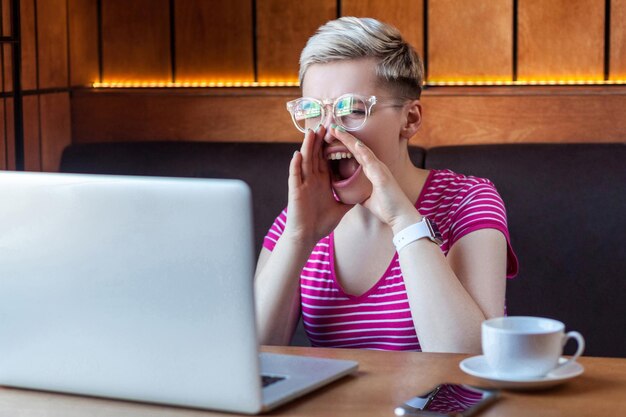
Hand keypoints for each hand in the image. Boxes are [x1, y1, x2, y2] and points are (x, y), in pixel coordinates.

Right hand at [283, 125, 352, 245]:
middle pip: (316, 155)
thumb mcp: (339, 209)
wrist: (307, 238)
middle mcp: (311, 180)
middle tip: (325, 122)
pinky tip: (297, 154)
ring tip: (311, 131)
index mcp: (322, 182)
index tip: (336, 132)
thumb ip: (347, 199)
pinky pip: (295, 176)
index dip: (330, 146)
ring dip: (307, 146)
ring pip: (305, 161)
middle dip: (320, 139)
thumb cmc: (319, 224)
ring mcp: (303, 184)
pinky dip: (295, 165)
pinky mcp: (295, 192)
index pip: (326, 159)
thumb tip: (359, 194)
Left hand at [330, 125, 420, 231]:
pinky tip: (353, 143)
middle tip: (331, 128)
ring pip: (362, 150)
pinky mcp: (382, 175)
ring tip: (336, 130)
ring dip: (349, 139)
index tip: (334, 138)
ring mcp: (380, 169)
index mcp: (373, 172)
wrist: (401, 217)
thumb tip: (350, 193)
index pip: (356, 155)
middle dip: (344, 138)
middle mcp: (377, 167)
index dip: (345, 146)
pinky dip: (361, 151)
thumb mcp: (368, 199)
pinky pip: (370, 160)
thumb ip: (360, 193)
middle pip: (357, 148)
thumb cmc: (387, 208)